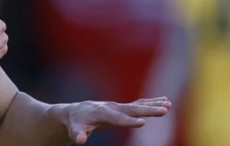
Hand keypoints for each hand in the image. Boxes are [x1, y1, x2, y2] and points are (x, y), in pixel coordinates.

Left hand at [55, 97, 171, 144]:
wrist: (77, 111)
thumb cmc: (76, 122)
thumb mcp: (74, 129)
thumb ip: (77, 134)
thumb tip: (79, 140)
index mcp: (102, 113)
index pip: (117, 118)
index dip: (129, 121)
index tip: (142, 122)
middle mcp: (112, 107)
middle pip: (132, 109)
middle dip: (148, 110)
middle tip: (164, 110)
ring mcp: (118, 106)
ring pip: (138, 105)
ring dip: (153, 104)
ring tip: (168, 104)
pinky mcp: (123, 107)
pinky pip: (139, 104)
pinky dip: (151, 102)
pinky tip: (164, 101)